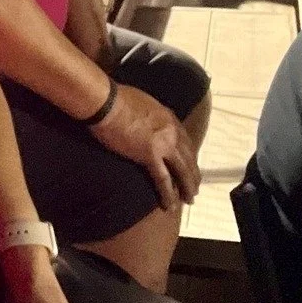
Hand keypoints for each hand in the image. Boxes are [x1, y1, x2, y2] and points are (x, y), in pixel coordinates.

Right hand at [90, 83, 199, 209]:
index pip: (185, 140)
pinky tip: (170, 205)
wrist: (107, 102)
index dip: (189, 155)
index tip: (190, 166)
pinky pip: (163, 179)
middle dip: (193, 174)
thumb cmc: (116, 97)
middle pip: (188, 157)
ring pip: (182, 171)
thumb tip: (147, 119)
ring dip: (187, 187)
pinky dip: (168, 194)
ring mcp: (163, 144)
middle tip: (195, 187)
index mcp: (169, 117)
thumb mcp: (142, 101)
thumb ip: (150, 113)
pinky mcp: (150, 156)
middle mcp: (172, 131)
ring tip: (189, 199)